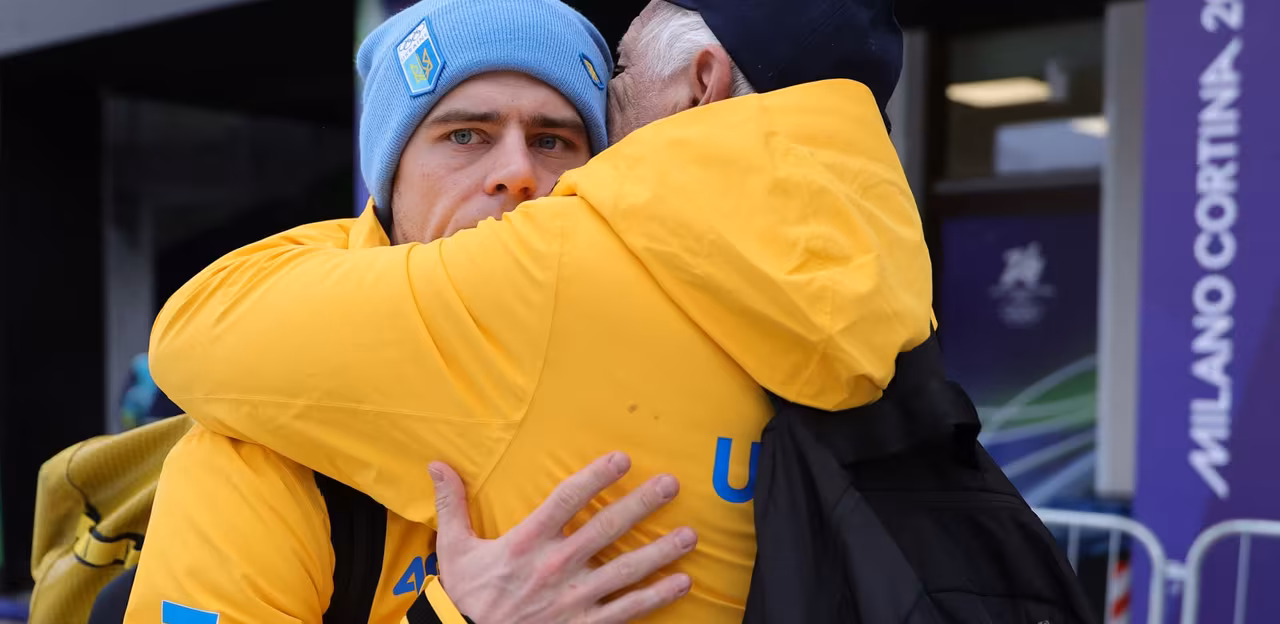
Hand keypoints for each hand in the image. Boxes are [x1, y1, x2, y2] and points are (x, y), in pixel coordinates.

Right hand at [429, 452, 695, 623]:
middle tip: (671, 484)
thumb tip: (435, 464)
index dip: (595, 477)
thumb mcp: (453, 549)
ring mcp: (572, 599)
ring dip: (660, 551)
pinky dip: (656, 597)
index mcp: (525, 543)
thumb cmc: (465, 596)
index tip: (623, 458)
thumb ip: (451, 504)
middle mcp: (553, 567)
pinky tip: (681, 582)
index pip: (565, 500)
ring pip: (624, 570)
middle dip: (641, 505)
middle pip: (605, 529)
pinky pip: (626, 610)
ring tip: (690, 534)